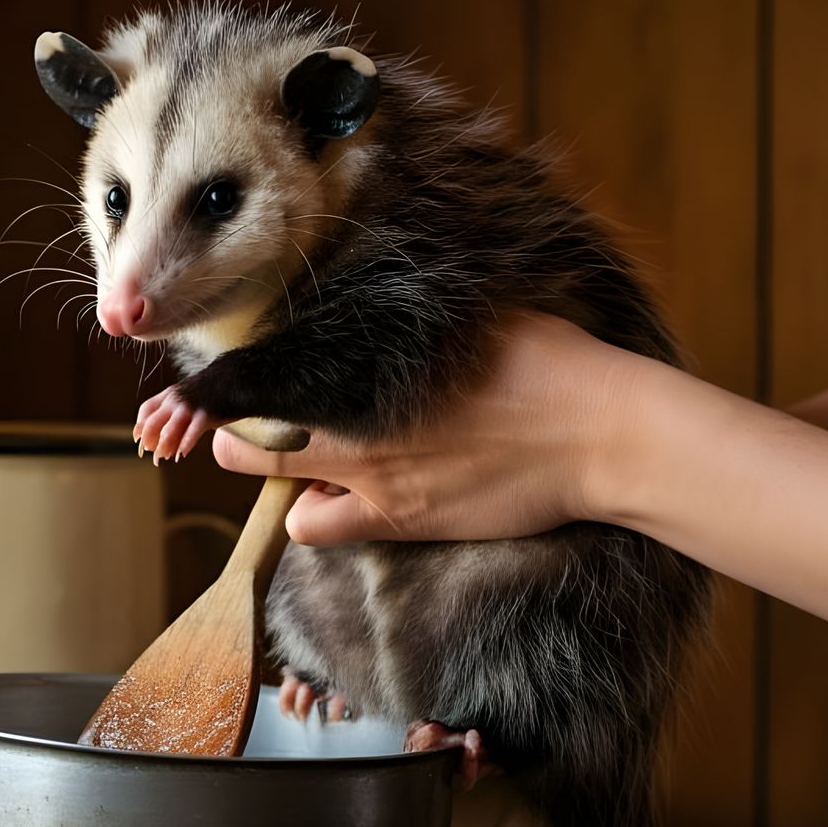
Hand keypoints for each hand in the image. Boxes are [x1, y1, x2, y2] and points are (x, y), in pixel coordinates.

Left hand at [211, 312, 640, 545]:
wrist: (596, 434)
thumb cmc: (546, 363)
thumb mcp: (469, 319)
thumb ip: (410, 319)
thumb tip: (385, 296)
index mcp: (363, 368)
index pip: (263, 378)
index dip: (234, 388)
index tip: (231, 385)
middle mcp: (351, 425)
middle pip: (252, 440)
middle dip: (241, 437)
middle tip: (248, 431)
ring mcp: (371, 478)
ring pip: (281, 493)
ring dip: (283, 482)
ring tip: (308, 470)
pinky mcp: (398, 520)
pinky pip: (319, 530)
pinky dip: (318, 519)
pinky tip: (343, 500)